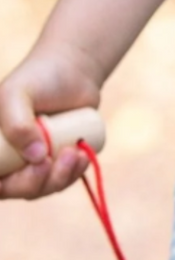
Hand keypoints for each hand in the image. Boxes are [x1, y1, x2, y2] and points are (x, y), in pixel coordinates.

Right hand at [0, 44, 102, 199]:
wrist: (73, 70)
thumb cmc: (38, 78)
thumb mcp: (17, 94)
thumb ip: (17, 124)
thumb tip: (35, 158)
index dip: (5, 184)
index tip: (32, 166)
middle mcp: (7, 158)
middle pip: (14, 189)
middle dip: (36, 181)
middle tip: (52, 160)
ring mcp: (32, 162)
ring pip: (40, 188)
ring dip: (58, 179)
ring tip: (74, 153)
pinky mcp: (57, 161)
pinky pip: (61, 181)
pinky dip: (72, 174)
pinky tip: (83, 157)